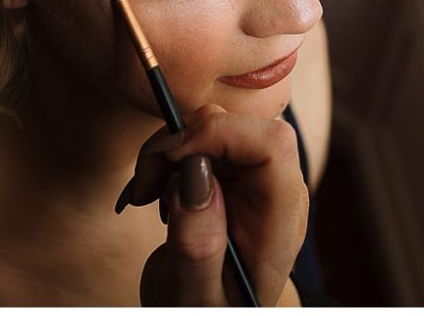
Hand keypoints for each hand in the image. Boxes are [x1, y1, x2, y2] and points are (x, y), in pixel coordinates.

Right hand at [118, 104, 307, 305]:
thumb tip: (194, 175)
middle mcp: (277, 189)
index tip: (169, 163)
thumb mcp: (196, 296)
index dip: (219, 135)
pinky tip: (156, 194)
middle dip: (182, 143)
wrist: (212, 311)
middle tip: (142, 189)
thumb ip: (197, 244)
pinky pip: (202, 139)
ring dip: (169, 151)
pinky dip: (169, 157)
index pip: (273, 145)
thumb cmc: (210, 311)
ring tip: (146, 198)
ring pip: (215, 125)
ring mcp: (257, 177)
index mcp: (280, 220)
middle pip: (239, 125)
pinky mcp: (235, 171)